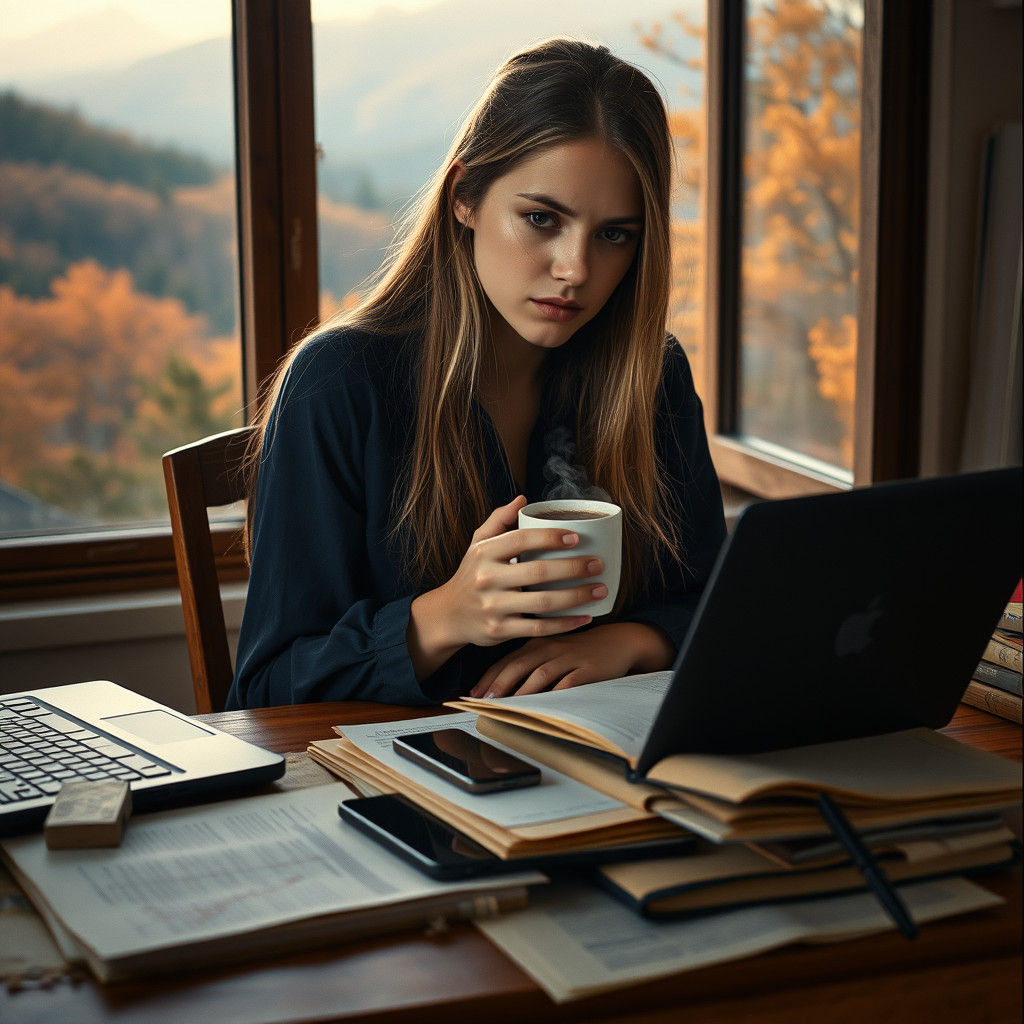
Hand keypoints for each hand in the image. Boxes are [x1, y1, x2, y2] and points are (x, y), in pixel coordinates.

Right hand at [407, 495, 606, 677]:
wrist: (449, 614)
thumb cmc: (472, 573)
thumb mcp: (478, 544)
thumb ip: (499, 520)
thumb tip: (523, 499)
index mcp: (484, 553)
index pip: (521, 540)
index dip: (551, 537)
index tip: (577, 538)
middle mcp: (487, 579)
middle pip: (538, 572)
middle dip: (574, 568)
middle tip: (598, 564)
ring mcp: (493, 606)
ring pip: (543, 602)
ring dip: (577, 596)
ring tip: (601, 590)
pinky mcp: (500, 630)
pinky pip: (539, 628)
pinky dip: (565, 624)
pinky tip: (586, 617)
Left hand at [469, 622, 675, 697]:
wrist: (619, 641)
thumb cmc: (580, 649)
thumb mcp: (552, 650)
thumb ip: (529, 662)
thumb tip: (500, 686)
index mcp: (537, 642)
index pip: (507, 659)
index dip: (488, 677)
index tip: (472, 694)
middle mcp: (550, 647)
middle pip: (518, 665)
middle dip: (498, 684)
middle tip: (483, 701)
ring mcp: (569, 657)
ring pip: (540, 673)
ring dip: (521, 690)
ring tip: (507, 705)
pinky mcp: (588, 669)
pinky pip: (568, 682)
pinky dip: (554, 693)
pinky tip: (544, 705)